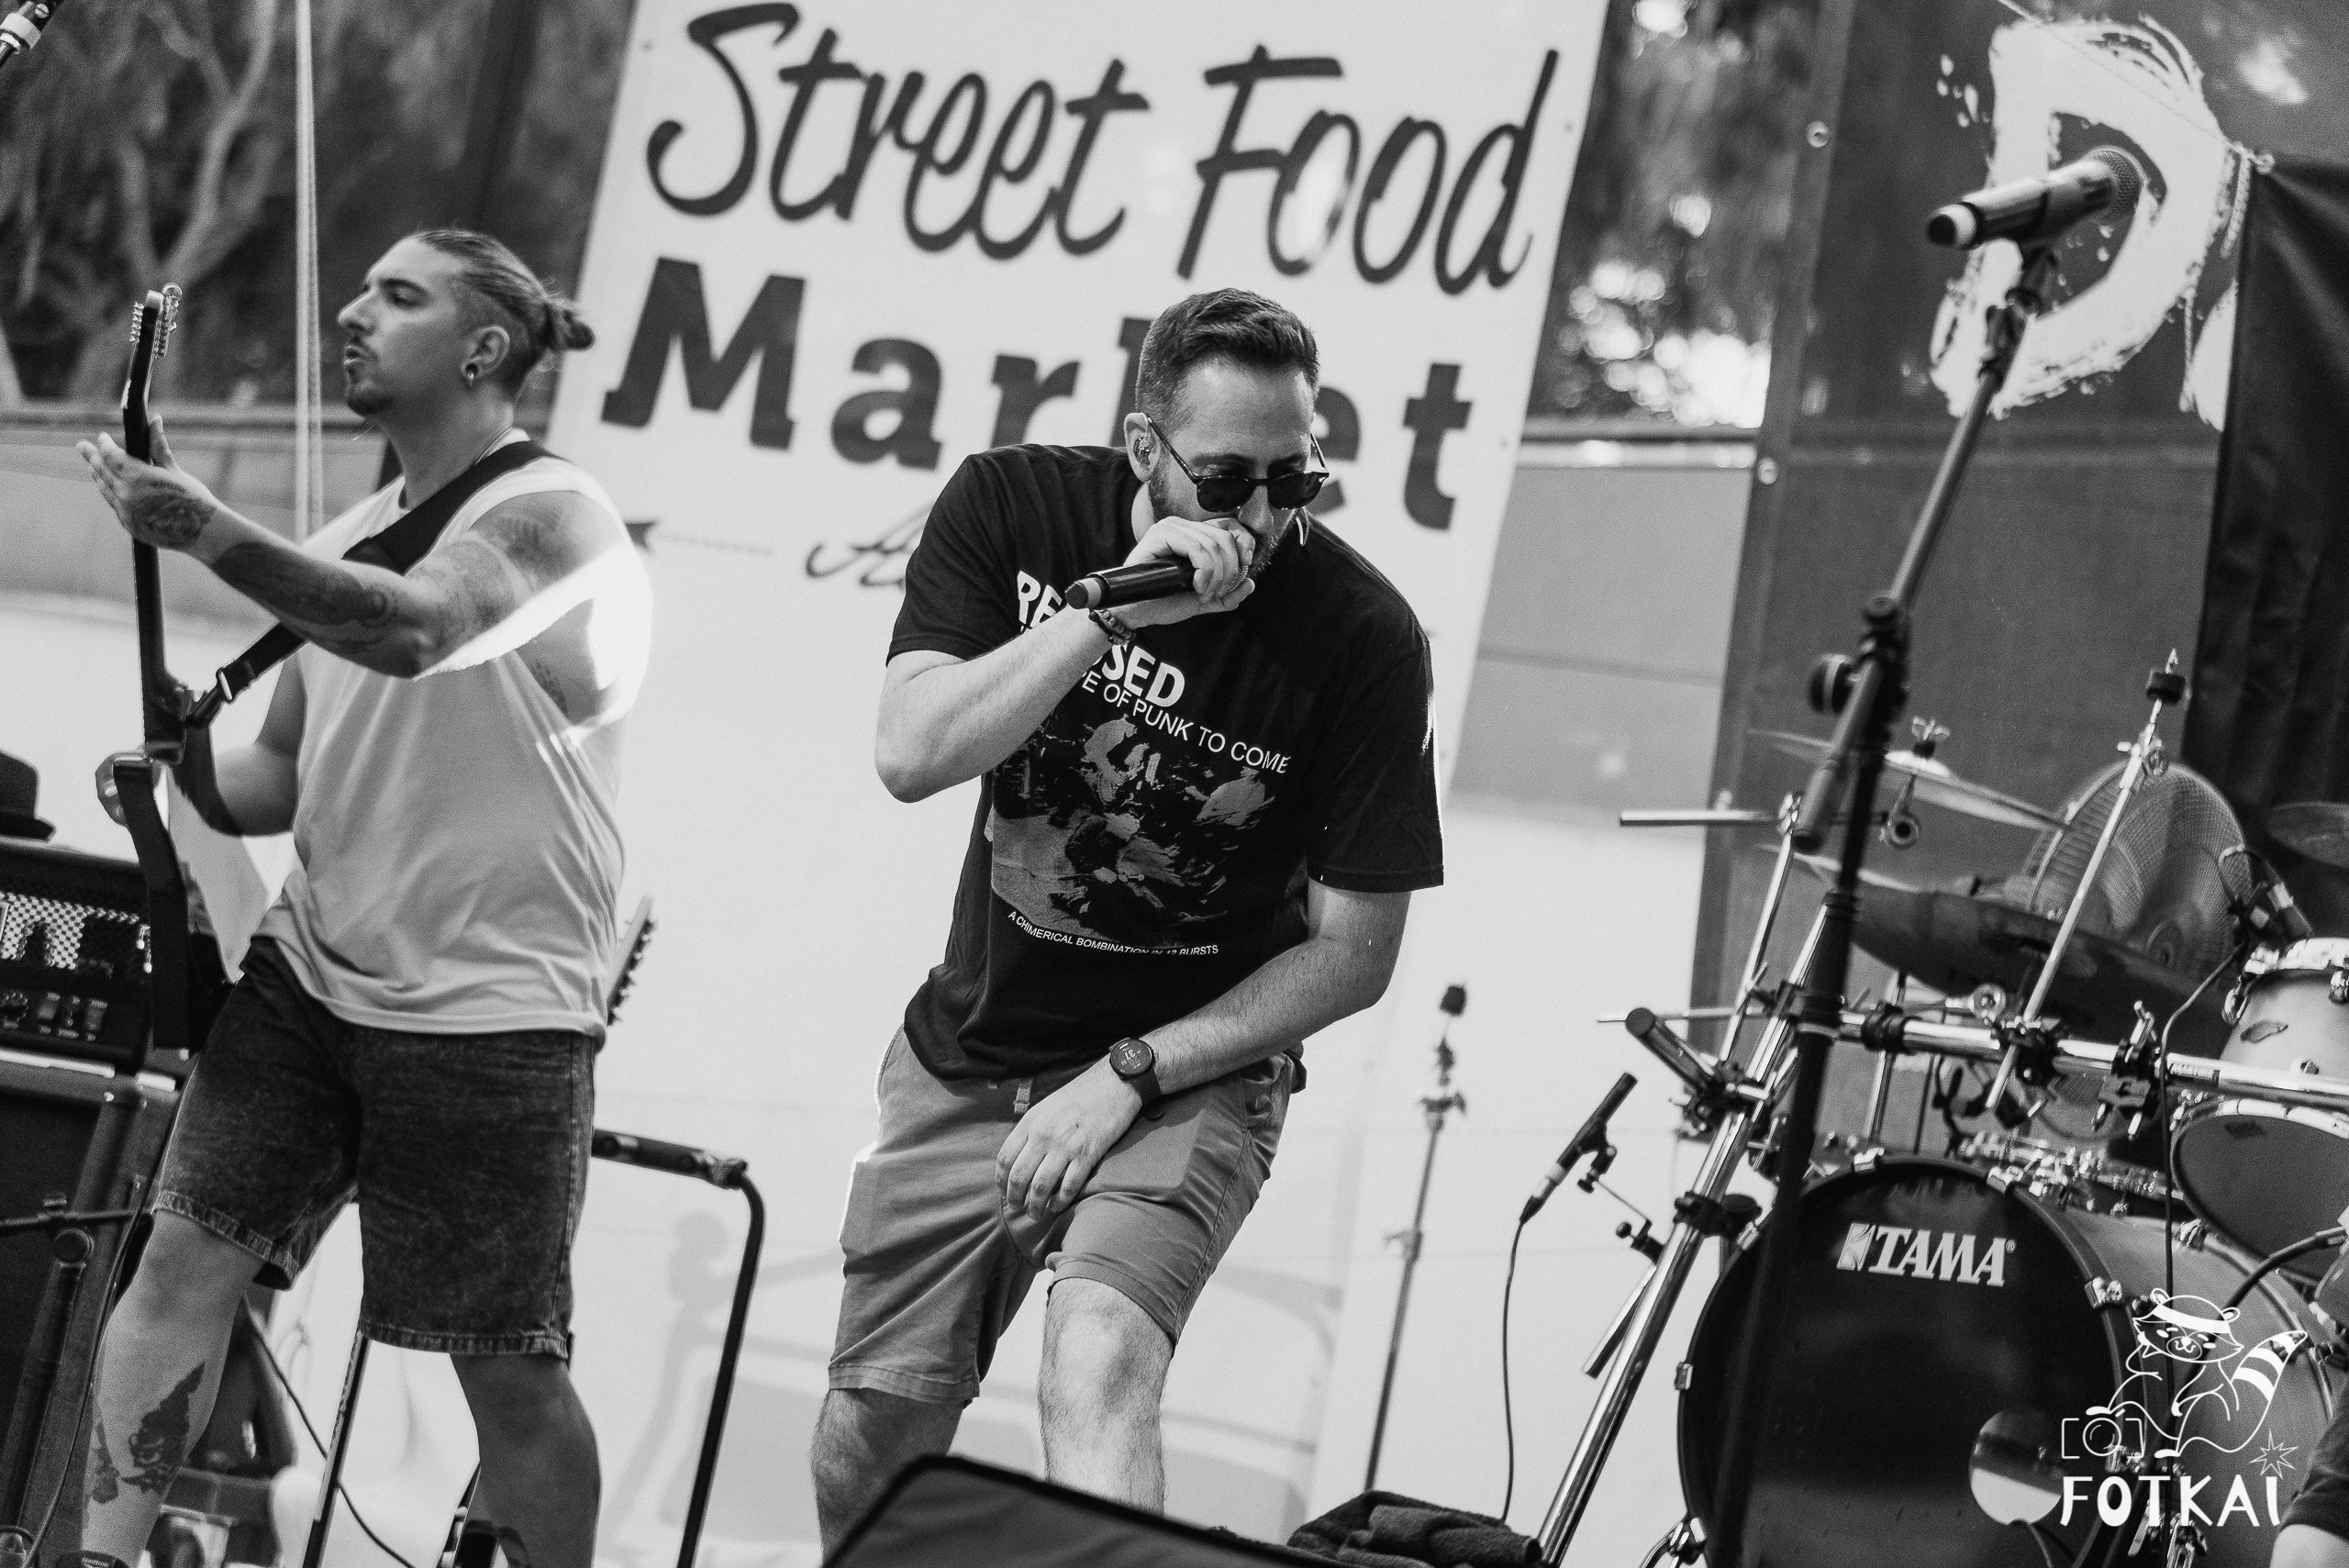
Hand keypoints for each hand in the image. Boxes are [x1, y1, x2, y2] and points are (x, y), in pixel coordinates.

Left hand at [77, 417, 223, 556]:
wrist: (202, 533)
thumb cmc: (194, 499)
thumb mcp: (175, 471)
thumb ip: (158, 446)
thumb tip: (155, 420)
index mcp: (137, 476)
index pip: (110, 454)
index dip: (104, 443)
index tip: (102, 436)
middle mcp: (126, 493)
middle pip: (101, 470)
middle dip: (91, 456)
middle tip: (82, 446)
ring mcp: (125, 510)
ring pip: (104, 487)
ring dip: (98, 474)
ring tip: (92, 465)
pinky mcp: (129, 524)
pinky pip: (114, 503)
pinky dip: (109, 491)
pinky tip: (108, 486)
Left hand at [997, 1059, 1143, 1219]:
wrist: (1113, 1084)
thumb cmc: (1079, 1095)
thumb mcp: (1046, 1107)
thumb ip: (1031, 1130)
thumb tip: (1020, 1158)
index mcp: (1030, 1122)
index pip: (1005, 1158)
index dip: (1001, 1181)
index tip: (1004, 1192)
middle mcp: (1044, 1135)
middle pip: (1019, 1177)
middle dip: (1015, 1199)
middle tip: (1017, 1209)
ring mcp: (1066, 1146)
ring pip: (1041, 1186)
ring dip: (1035, 1206)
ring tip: (1035, 1214)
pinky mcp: (1088, 1154)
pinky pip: (1069, 1186)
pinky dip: (1060, 1201)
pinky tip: (1057, 1206)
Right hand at [1114, 515, 1256, 628]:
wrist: (1136, 613)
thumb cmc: (1162, 602)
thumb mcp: (1203, 600)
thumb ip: (1228, 595)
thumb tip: (1250, 583)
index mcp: (1194, 535)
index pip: (1230, 526)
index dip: (1244, 544)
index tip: (1245, 567)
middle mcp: (1183, 526)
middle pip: (1225, 537)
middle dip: (1230, 570)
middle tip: (1217, 593)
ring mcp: (1171, 528)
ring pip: (1213, 544)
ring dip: (1216, 576)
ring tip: (1203, 594)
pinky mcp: (1160, 535)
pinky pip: (1197, 548)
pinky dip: (1204, 571)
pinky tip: (1196, 587)